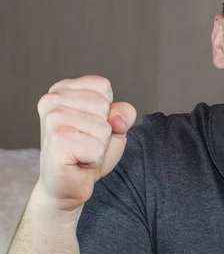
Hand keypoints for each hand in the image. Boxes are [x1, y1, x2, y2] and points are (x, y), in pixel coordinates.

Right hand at [35, 75, 136, 212]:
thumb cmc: (89, 151)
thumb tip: (116, 119)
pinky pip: (97, 148)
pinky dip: (94, 159)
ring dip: (99, 145)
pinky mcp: (57, 141)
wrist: (68, 185)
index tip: (89, 125)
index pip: (103, 86)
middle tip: (85, 142)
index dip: (107, 110)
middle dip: (104, 129)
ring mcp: (52, 120)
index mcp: (62, 89)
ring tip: (81, 151)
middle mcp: (52, 100)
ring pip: (103, 127)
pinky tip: (77, 161)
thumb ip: (124, 113)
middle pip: (104, 106)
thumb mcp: (115, 125)